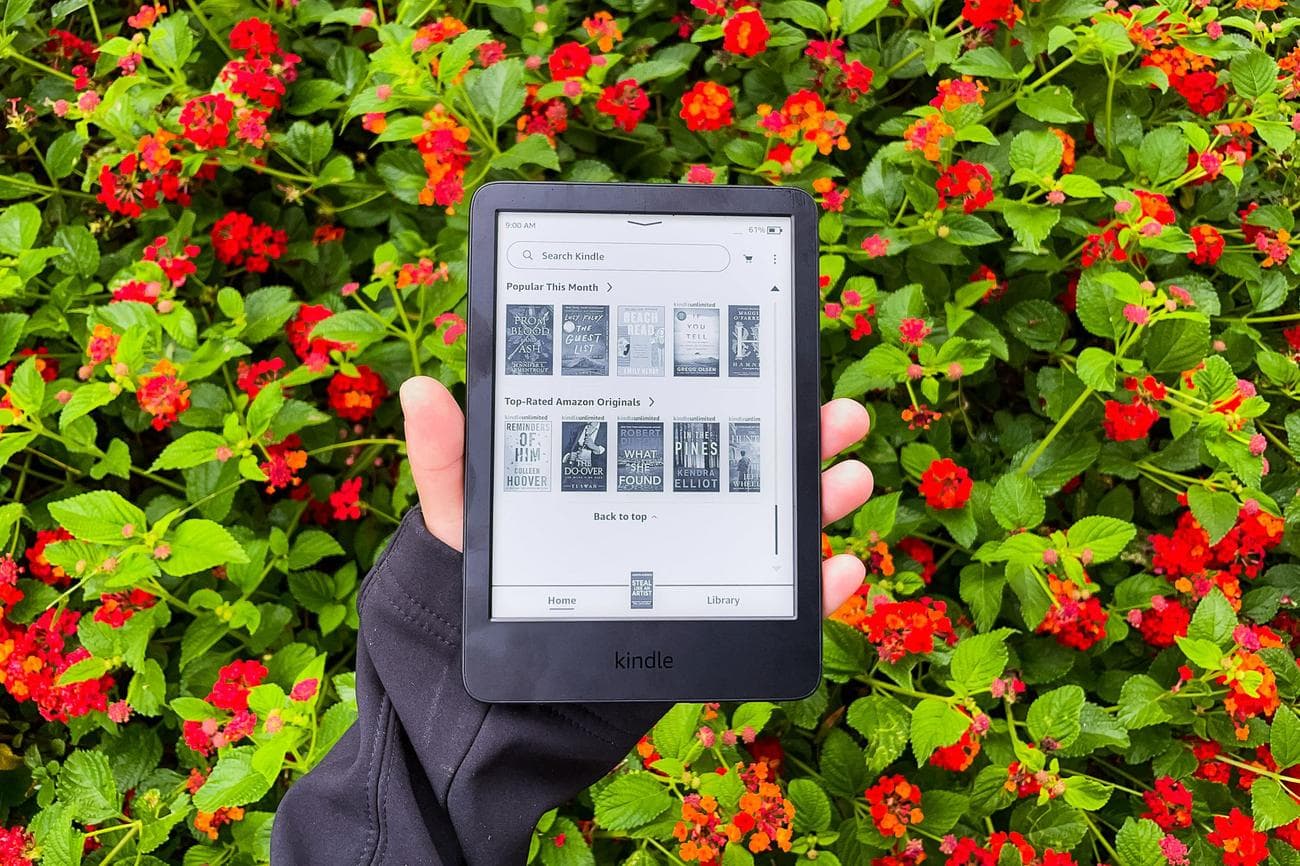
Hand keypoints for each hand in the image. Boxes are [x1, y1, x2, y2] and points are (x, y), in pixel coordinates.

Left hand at [400, 377, 873, 615]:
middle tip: (838, 412)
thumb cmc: (488, 587)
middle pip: (748, 463)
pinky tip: (845, 570)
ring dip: (821, 498)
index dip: (736, 386)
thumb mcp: (467, 517)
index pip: (688, 415)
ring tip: (850, 475)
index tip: (773, 352)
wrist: (500, 695)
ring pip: (776, 525)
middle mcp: (673, 510)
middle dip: (800, 434)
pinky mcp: (710, 619)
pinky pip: (778, 605)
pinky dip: (822, 591)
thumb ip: (449, 457)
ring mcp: (698, 564)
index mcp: (628, 468)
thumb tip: (422, 387)